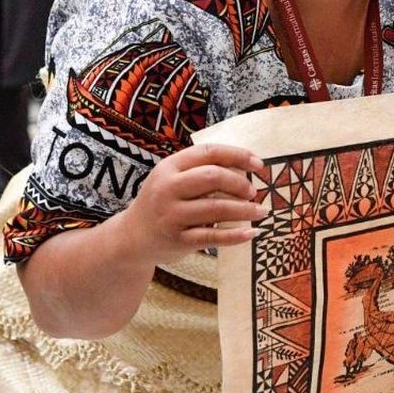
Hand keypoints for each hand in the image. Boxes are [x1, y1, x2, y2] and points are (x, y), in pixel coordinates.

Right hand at [113, 144, 265, 263]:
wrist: (132, 237)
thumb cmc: (162, 203)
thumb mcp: (173, 180)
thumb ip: (201, 171)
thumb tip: (246, 166)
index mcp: (169, 167)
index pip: (208, 152)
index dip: (237, 155)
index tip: (258, 164)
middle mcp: (168, 189)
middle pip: (213, 177)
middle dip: (239, 183)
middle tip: (253, 192)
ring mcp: (171, 215)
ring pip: (216, 208)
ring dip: (245, 210)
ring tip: (261, 211)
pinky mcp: (178, 239)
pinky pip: (212, 237)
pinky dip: (235, 235)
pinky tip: (251, 233)